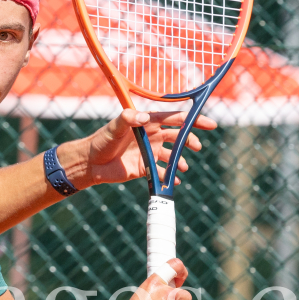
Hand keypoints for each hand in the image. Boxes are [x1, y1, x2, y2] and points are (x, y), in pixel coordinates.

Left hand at [59, 110, 216, 189]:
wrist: (90, 163)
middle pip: (177, 136)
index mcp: (147, 122)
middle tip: (197, 147)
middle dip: (190, 140)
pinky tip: (174, 181)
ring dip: (179, 160)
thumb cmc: (101, 141)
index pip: (174, 118)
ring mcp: (149, 152)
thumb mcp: (114, 127)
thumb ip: (128, 120)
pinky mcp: (145, 168)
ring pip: (171, 155)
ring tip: (182, 167)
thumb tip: (142, 118)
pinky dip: (169, 177)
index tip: (208, 124)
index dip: (192, 120)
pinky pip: (162, 172)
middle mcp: (151, 136)